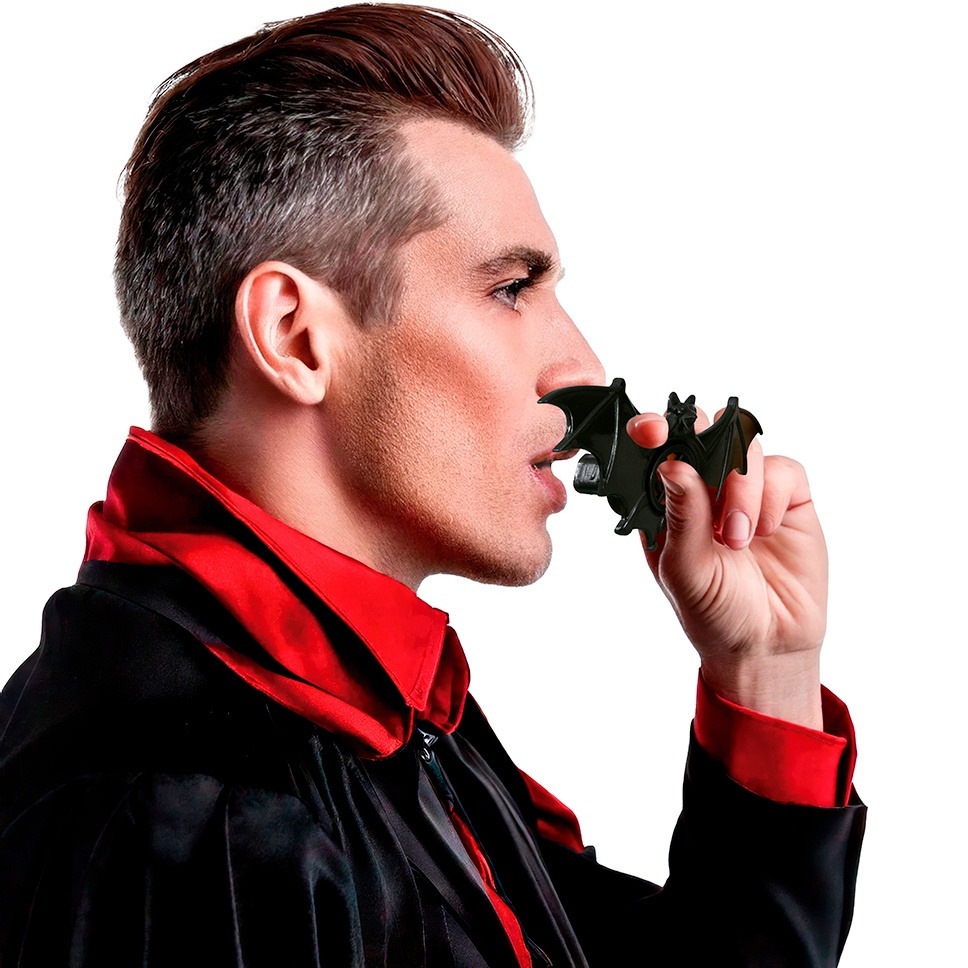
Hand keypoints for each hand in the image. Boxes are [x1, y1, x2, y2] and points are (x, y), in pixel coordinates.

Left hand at [627, 408, 825, 728]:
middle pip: (705, 431)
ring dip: (741, 488)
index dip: (654, 430)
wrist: (767, 644)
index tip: (651, 430)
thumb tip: (672, 465)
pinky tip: (763, 532)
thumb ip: (682, 517)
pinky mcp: (787, 498)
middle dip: (704, 438)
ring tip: (737, 538)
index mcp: (667, 501)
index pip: (657, 450)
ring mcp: (747, 490)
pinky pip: (783, 469)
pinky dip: (771, 497)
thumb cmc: (714, 611)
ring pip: (745, 447)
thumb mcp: (686, 569)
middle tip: (702, 465)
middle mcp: (706, 488)